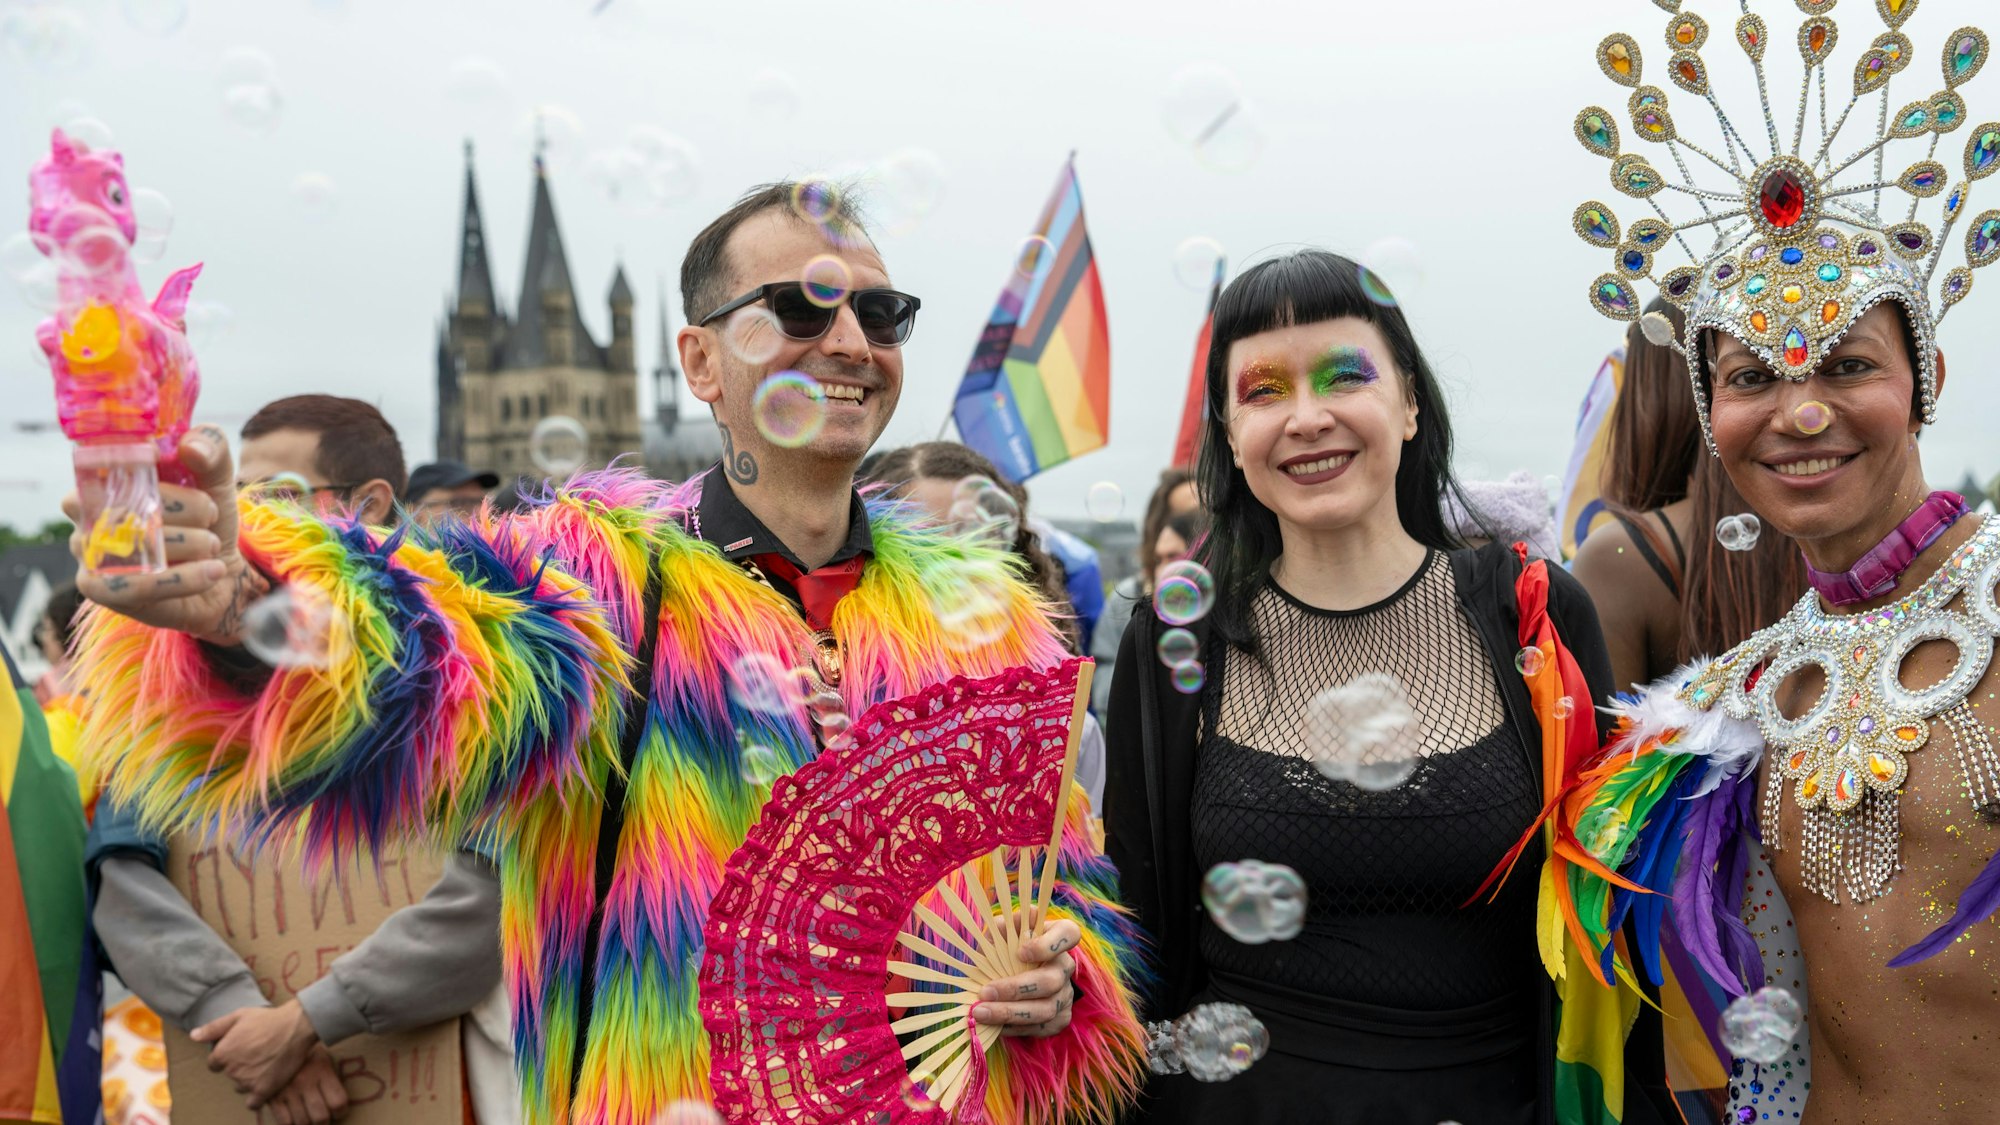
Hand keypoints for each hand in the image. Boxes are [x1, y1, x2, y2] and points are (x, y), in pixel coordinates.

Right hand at [63, 425, 267, 645]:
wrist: (219, 570)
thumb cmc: (206, 518)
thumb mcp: (216, 478)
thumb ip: (210, 449)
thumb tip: (191, 447)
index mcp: (105, 474)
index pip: (100, 458)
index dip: (127, 456)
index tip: (161, 457)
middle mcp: (86, 509)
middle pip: (124, 501)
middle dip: (183, 506)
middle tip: (211, 514)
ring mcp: (87, 548)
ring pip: (132, 541)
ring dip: (189, 543)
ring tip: (212, 545)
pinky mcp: (98, 587)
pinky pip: (135, 584)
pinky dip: (183, 578)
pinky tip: (212, 570)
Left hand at [192, 999, 320, 1108]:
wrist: (296, 1027)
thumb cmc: (268, 1019)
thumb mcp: (238, 1016)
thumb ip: (213, 1028)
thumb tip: (193, 1036)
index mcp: (222, 1053)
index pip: (214, 1064)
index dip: (226, 1057)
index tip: (240, 1050)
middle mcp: (232, 1070)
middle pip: (230, 1075)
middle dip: (240, 1066)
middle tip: (256, 1054)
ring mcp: (248, 1082)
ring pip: (241, 1087)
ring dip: (249, 1079)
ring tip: (265, 1065)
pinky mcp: (264, 1090)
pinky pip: (253, 1103)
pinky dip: (257, 1097)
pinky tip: (265, 1085)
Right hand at [261, 1044, 349, 1124]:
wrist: (272, 1041)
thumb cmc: (303, 1051)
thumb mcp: (322, 1056)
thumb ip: (330, 1075)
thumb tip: (340, 1095)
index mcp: (322, 1070)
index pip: (338, 1102)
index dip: (340, 1112)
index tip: (337, 1111)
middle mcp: (305, 1082)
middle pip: (321, 1117)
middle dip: (323, 1122)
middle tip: (322, 1118)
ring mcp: (287, 1091)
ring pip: (302, 1122)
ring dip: (307, 1123)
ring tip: (308, 1117)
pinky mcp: (271, 1097)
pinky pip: (284, 1122)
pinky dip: (290, 1123)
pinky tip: (293, 1117)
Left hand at [973, 917, 1078, 1037]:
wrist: (1008, 981)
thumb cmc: (1004, 951)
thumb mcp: (1001, 934)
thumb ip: (1003, 926)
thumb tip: (1008, 921)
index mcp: (1057, 939)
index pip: (1069, 934)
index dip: (1048, 944)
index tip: (1021, 952)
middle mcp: (1065, 967)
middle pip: (1050, 981)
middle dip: (1014, 989)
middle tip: (985, 992)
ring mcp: (1065, 995)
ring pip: (1045, 1010)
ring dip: (1009, 1013)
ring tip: (980, 1012)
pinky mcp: (1060, 1019)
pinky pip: (1040, 1028)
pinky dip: (1015, 1028)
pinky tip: (994, 1025)